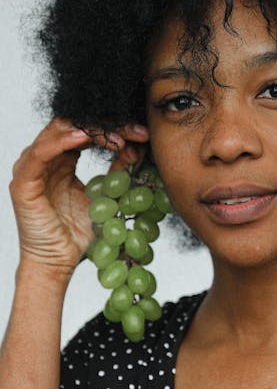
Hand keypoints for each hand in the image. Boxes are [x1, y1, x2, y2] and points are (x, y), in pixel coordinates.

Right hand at [9, 118, 148, 281]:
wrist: (58, 263)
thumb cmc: (76, 235)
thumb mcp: (105, 197)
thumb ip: (117, 172)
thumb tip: (136, 148)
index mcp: (61, 162)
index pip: (85, 132)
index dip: (113, 128)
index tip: (141, 132)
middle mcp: (43, 160)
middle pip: (72, 126)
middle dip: (106, 125)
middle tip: (135, 130)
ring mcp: (30, 169)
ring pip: (56, 133)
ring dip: (89, 130)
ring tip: (116, 136)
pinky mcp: (23, 182)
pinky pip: (40, 153)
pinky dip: (62, 141)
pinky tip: (82, 138)